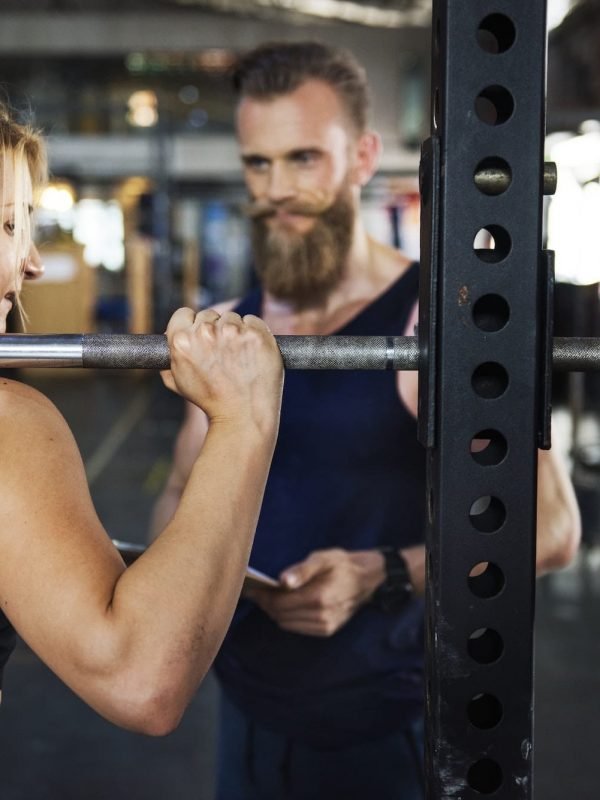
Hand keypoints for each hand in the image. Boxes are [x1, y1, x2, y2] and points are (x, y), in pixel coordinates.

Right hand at [161, 309, 282, 433]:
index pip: (184, 314)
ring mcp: (233, 331)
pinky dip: (254, 333)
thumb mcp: (179, 382)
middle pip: (210, 315)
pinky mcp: (257, 334)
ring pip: (232, 317)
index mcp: (182, 341)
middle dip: (215, 329)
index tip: (202, 336)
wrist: (243, 415)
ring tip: (239, 357)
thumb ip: (169, 358)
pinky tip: (253, 353)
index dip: (192, 324)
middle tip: (223, 353)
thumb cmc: (211, 401)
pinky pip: (254, 321)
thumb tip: (168, 338)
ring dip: (236, 331)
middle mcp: (205, 332)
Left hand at [246, 548, 384, 636]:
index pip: (280, 603)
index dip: (263, 597)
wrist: (368, 579)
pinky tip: (287, 605)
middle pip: (280, 615)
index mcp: (319, 597)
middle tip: (258, 591)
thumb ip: (302, 570)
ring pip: (286, 624)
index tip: (253, 588)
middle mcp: (321, 616)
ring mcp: (324, 626)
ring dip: (276, 612)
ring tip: (271, 597)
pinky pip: (297, 628)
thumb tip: (282, 581)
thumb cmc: (343, 564)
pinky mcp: (326, 630)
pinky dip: (288, 618)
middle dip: (267, 604)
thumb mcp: (323, 558)